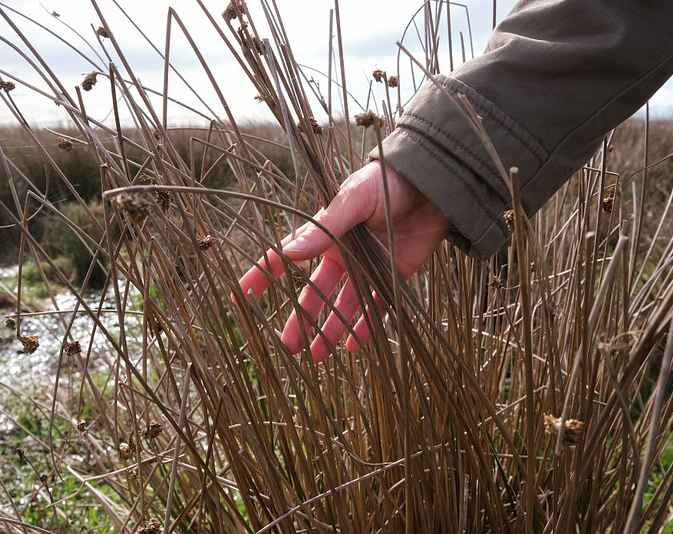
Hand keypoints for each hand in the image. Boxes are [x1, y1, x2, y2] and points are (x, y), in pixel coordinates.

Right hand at [237, 161, 449, 360]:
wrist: (433, 183)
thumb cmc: (388, 182)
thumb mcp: (353, 199)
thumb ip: (326, 227)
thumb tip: (290, 252)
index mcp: (325, 234)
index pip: (285, 257)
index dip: (262, 276)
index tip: (239, 299)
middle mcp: (343, 254)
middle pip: (315, 292)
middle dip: (300, 320)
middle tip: (287, 347)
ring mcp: (368, 267)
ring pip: (344, 306)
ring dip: (330, 330)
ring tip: (316, 357)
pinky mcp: (393, 275)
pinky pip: (378, 307)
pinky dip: (367, 328)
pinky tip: (355, 347)